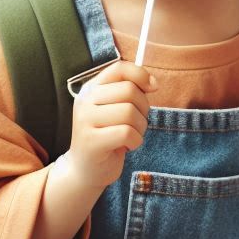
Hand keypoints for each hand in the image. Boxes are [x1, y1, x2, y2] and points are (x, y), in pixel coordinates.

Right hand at [66, 60, 155, 190]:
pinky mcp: (92, 141)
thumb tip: (152, 82)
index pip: (119, 69)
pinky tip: (127, 146)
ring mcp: (85, 120)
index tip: (153, 87)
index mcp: (91, 88)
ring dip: (140, 127)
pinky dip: (135, 141)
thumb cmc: (107, 136)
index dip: (141, 75)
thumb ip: (130, 92)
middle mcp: (85, 101)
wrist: (86, 170)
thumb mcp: (115, 109)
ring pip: (130, 112)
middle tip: (137, 122)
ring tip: (130, 135)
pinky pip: (127, 133)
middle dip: (143, 107)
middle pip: (129, 90)